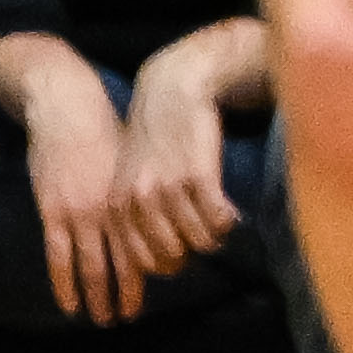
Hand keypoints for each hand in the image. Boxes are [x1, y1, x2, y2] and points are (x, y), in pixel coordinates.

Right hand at [11, 66, 142, 326]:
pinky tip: (70, 306)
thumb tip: (159, 210)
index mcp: (135, 200)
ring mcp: (82, 214)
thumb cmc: (105, 132)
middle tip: (128, 317)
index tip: (158, 290)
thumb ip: (141, 191)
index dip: (153, 271)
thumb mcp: (134, 162)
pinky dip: (65, 284)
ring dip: (99, 296)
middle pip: (126, 262)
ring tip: (102, 319)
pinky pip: (59, 258)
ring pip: (94, 266)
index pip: (149, 244)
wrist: (70, 111)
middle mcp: (114, 211)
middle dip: (128, 293)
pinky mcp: (54, 212)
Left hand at [111, 26, 249, 283]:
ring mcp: (169, 189)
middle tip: (206, 238)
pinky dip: (229, 222)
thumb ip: (137, 211)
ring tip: (222, 225)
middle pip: (173, 256)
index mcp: (119, 206)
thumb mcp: (132, 174)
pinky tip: (233, 213)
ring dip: (216, 237)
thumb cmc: (156, 134)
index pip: (143, 261)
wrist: (174, 88)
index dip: (169, 265)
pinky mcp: (198, 175)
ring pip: (200, 241)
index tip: (186, 256)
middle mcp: (140, 201)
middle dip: (193, 253)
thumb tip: (157, 253)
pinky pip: (219, 219)